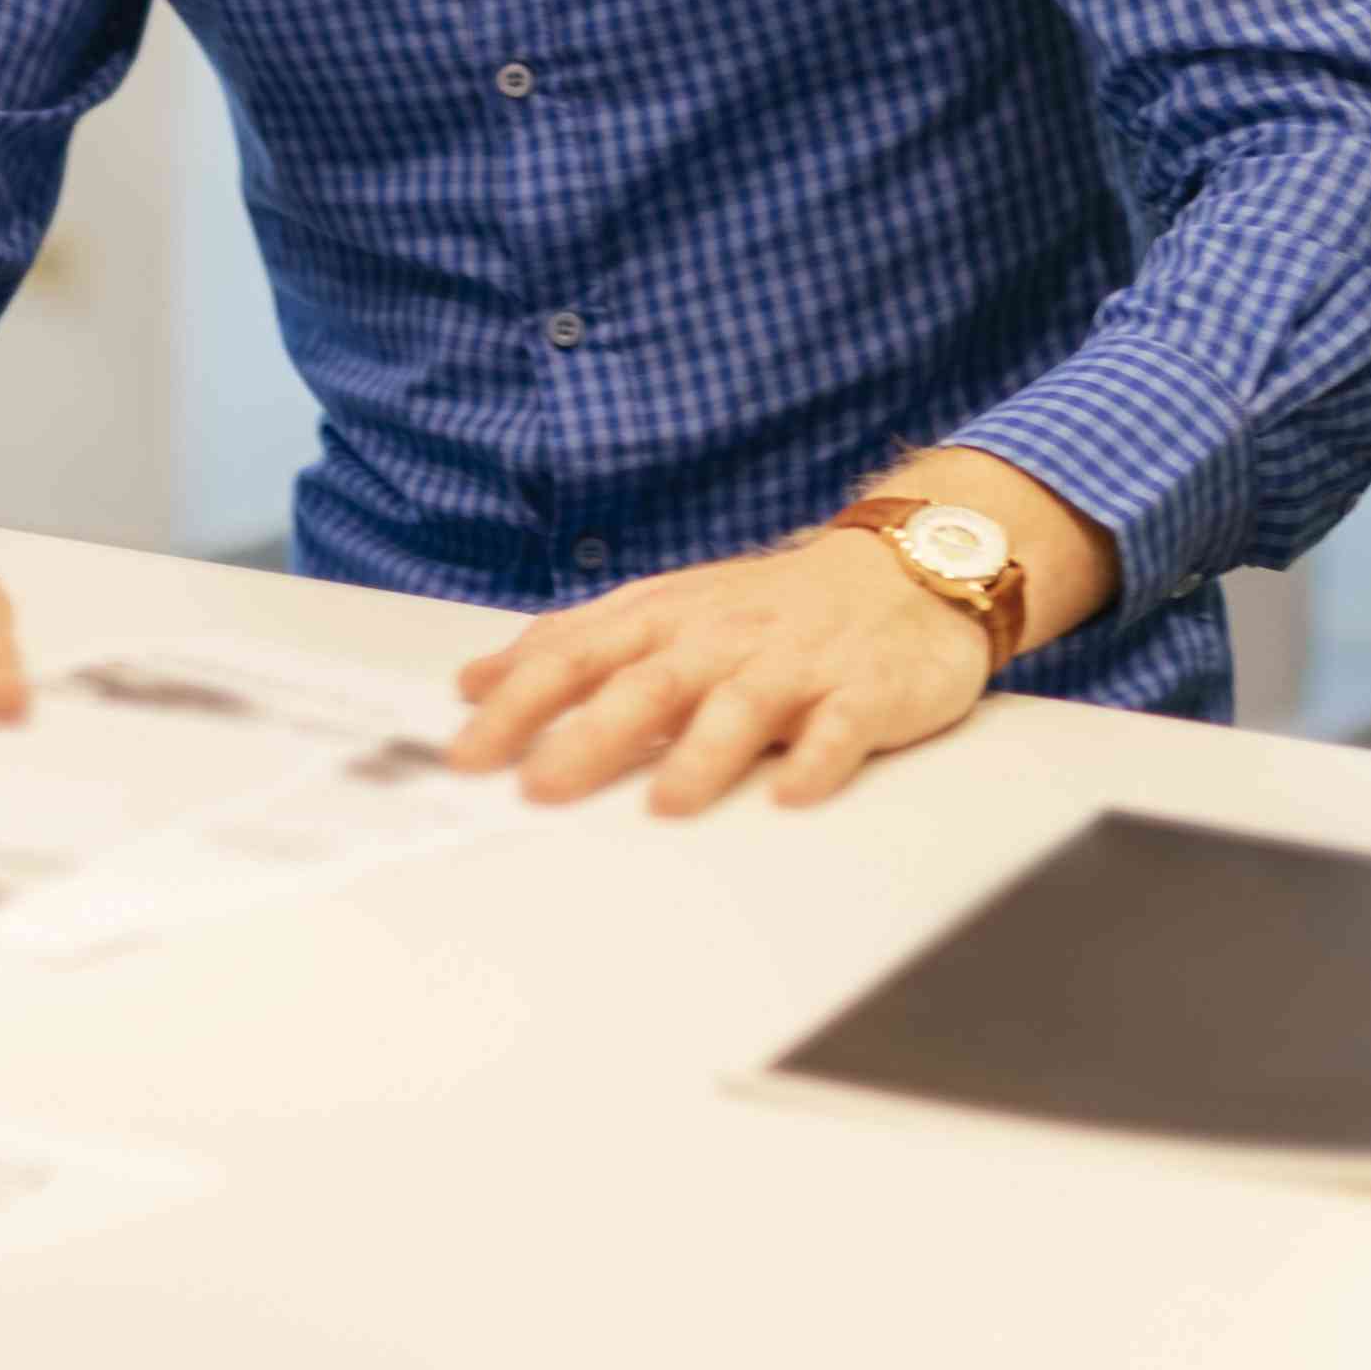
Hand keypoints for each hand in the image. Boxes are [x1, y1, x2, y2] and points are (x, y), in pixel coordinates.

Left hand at [448, 525, 997, 817]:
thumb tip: (477, 681)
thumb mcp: (663, 609)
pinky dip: (817, 759)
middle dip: (590, 736)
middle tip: (540, 789)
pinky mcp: (865, 691)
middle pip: (647, 685)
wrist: (904, 568)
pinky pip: (840, 728)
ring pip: (741, 706)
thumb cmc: (769, 605)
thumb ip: (575, 646)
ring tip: (667, 801)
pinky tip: (792, 792)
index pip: (576, 656)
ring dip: (703, 753)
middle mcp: (722, 638)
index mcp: (666, 619)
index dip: (518, 704)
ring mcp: (795, 664)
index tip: (465, 754)